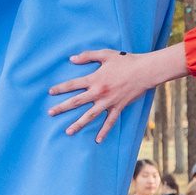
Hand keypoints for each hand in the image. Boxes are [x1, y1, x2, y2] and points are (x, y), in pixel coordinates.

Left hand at [48, 44, 188, 140]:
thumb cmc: (126, 61)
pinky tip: (98, 140)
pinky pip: (110, 122)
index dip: (60, 88)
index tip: (50, 92)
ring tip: (68, 132)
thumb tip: (72, 59)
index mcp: (94, 78)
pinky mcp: (118, 107)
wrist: (145, 71)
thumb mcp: (106, 54)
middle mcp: (98, 92)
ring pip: (90, 116)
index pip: (72, 85)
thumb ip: (87, 56)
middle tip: (50, 113)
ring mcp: (108, 102)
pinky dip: (104, 131)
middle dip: (62, 108)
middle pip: (76, 102)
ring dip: (78, 124)